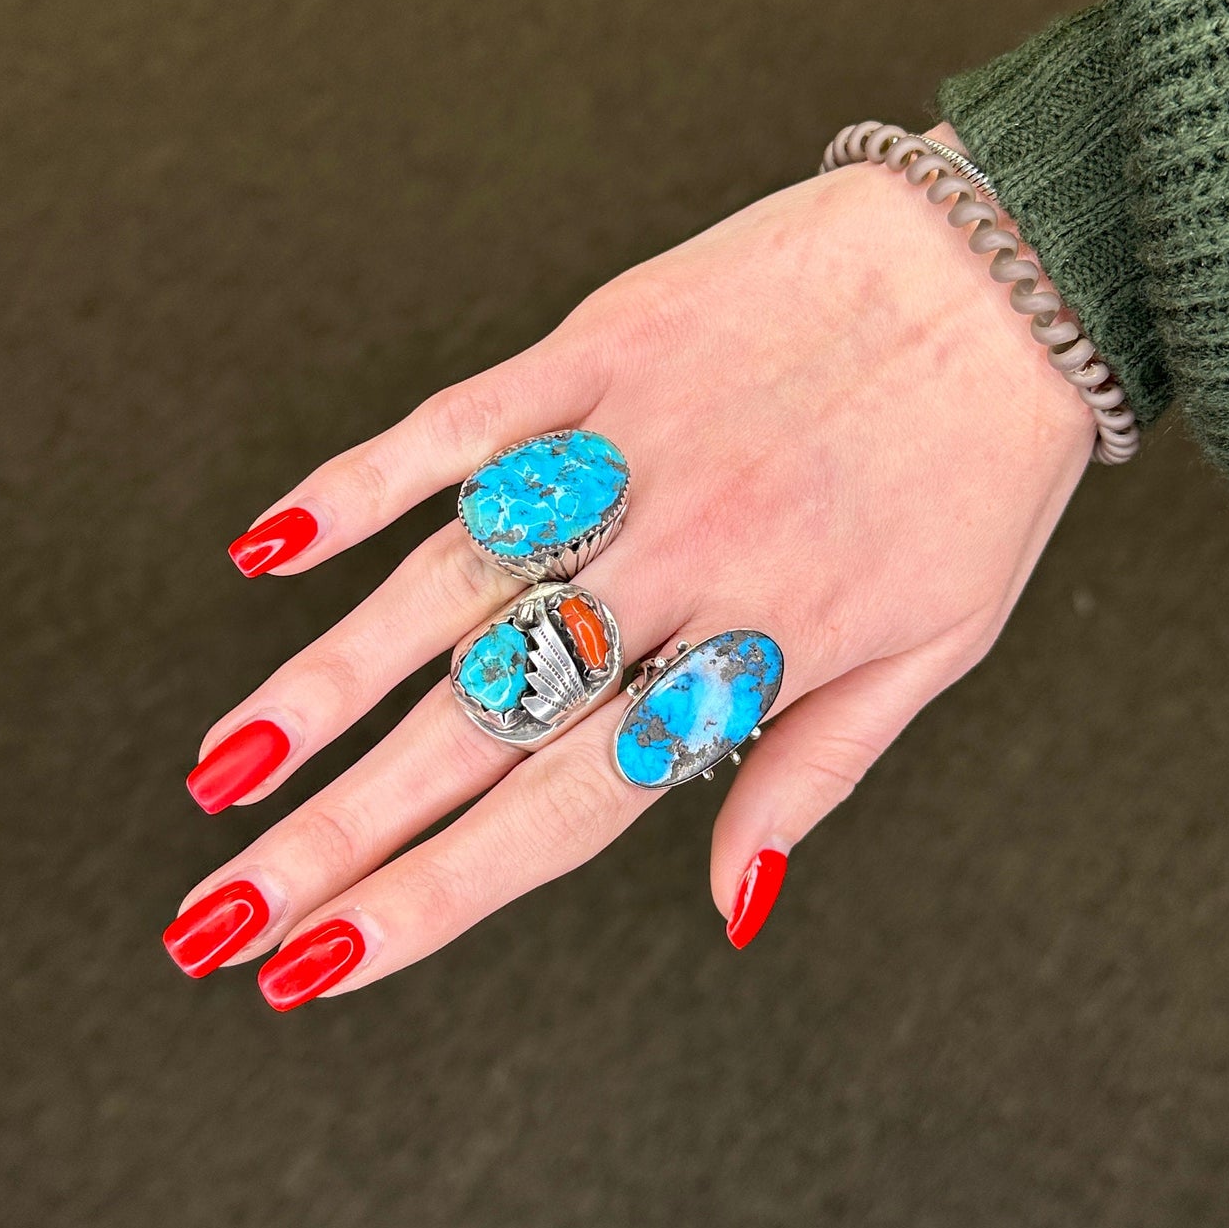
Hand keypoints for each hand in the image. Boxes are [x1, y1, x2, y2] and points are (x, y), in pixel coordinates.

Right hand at [164, 124, 1094, 1004]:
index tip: (321, 967)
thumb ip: (816, 770)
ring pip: (443, 592)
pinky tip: (266, 552)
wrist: (1014, 260)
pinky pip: (459, 426)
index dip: (437, 896)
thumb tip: (733, 906)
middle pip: (475, 727)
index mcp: (753, 653)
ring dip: (322, 687)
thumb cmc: (984, 468)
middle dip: (334, 836)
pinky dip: (360, 485)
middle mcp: (673, 568)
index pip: (562, 810)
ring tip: (220, 776)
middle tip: (214, 922)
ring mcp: (623, 453)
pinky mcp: (600, 346)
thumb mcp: (939, 642)